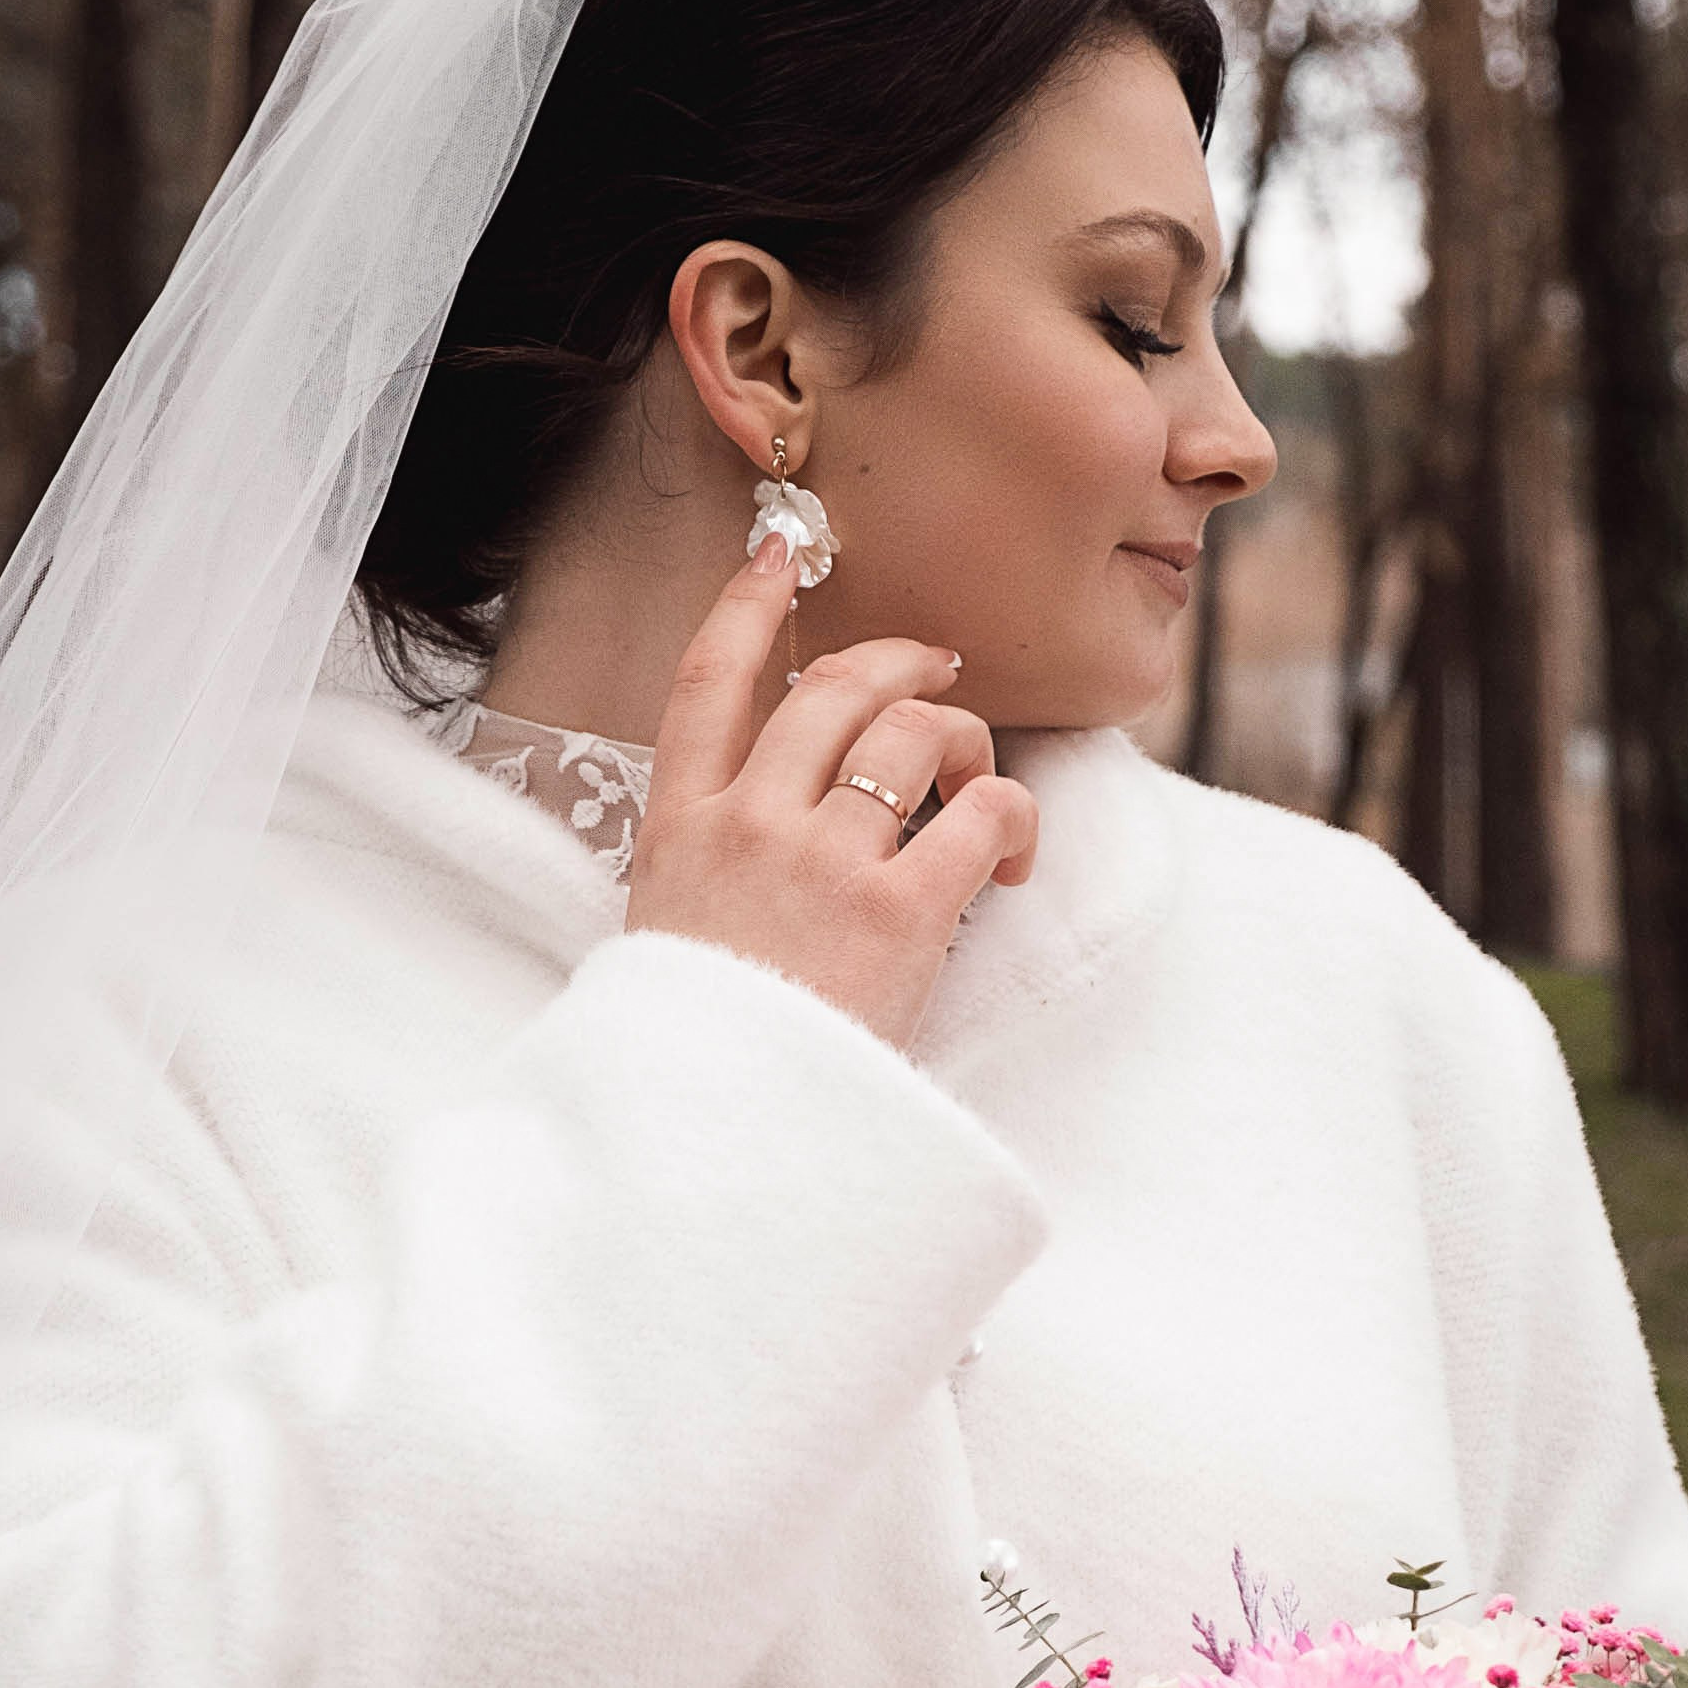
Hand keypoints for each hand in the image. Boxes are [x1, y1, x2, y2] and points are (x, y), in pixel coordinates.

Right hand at [626, 535, 1039, 1051]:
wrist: (722, 1137)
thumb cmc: (712, 1049)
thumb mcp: (672, 934)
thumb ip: (713, 861)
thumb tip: (779, 811)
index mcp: (680, 829)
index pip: (707, 681)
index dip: (747, 602)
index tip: (782, 550)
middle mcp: (747, 825)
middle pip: (834, 687)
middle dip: (902, 664)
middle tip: (943, 678)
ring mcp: (821, 862)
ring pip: (915, 734)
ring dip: (966, 744)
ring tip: (980, 791)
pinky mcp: (899, 912)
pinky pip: (984, 812)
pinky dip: (1016, 818)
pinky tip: (1013, 865)